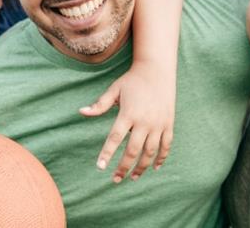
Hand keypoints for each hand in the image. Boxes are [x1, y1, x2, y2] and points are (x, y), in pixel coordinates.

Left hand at [79, 65, 174, 182]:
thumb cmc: (132, 80)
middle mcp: (144, 121)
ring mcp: (158, 123)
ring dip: (142, 167)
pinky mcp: (168, 123)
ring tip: (134, 177)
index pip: (115, 138)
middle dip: (123, 167)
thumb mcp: (114, 90)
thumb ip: (99, 104)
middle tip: (116, 179)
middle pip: (133, 151)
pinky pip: (166, 145)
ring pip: (150, 152)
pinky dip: (161, 158)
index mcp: (128, 113)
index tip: (101, 167)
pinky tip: (154, 167)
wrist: (157, 70)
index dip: (107, 154)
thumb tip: (81, 112)